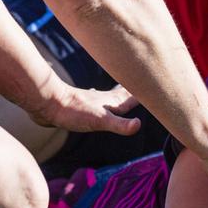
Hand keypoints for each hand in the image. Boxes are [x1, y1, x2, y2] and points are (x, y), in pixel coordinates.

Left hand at [27, 80, 141, 135]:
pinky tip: (95, 97)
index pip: (135, 96)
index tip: (163, 84)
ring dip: (121, 92)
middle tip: (148, 82)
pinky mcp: (79, 105)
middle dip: (137, 89)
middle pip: (125, 93)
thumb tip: (138, 125)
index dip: (148, 92)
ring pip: (111, 95)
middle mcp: (104, 99)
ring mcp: (92, 101)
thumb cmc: (72, 112)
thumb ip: (119, 124)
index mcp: (112, 102)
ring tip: (126, 88)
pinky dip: (101, 98)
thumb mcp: (99, 121)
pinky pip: (96, 100)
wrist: (45, 103)